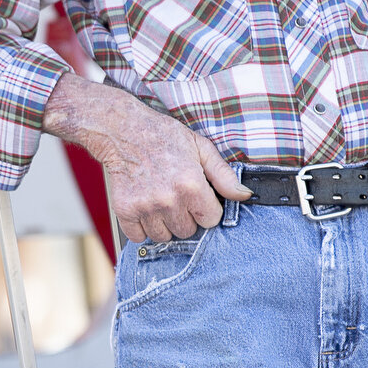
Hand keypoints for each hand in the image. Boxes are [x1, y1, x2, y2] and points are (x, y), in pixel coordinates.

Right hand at [42, 71, 248, 242]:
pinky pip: (139, 237)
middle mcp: (169, 199)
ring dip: (164, 224)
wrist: (123, 131)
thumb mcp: (201, 148)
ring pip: (164, 236)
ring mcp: (146, 207)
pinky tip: (144, 207)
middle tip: (176, 196)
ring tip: (160, 201)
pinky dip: (142, 227)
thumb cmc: (163, 137)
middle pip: (187, 231)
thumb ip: (224, 175)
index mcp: (191, 184)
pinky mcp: (125, 211)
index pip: (210, 220)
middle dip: (185, 217)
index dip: (206, 209)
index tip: (197, 198)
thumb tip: (245, 195)